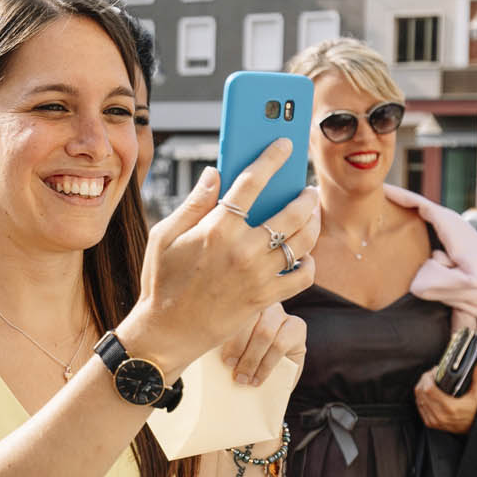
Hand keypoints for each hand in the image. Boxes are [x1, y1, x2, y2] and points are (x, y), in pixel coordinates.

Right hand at [125, 143, 320, 374]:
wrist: (167, 331)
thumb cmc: (162, 282)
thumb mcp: (165, 236)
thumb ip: (193, 203)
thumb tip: (214, 173)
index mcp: (217, 229)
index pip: (251, 182)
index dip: (271, 159)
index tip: (284, 145)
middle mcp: (243, 250)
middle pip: (291, 212)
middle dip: (305, 195)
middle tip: (307, 190)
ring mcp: (258, 275)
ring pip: (303, 242)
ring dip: (313, 224)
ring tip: (311, 215)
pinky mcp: (265, 297)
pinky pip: (302, 277)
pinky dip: (309, 263)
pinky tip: (304, 255)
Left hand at [416, 363, 476, 433]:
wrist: (472, 428)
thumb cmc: (474, 411)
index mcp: (449, 407)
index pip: (429, 389)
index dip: (427, 378)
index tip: (433, 372)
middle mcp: (439, 415)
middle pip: (421, 392)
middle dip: (424, 380)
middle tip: (431, 374)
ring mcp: (433, 420)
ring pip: (418, 399)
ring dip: (421, 388)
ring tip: (429, 382)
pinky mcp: (430, 423)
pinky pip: (419, 407)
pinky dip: (421, 398)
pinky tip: (426, 392)